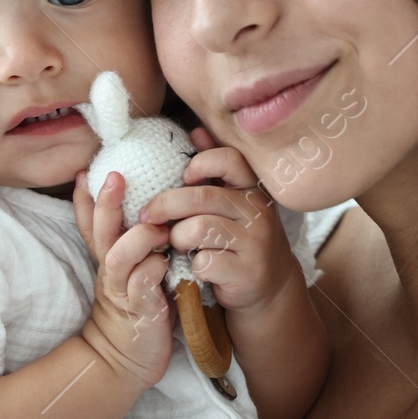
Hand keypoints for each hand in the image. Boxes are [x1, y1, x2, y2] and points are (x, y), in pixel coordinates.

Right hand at [73, 167, 172, 387]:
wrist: (128, 361)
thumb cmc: (142, 310)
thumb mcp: (137, 272)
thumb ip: (142, 245)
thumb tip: (157, 212)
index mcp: (110, 258)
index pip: (90, 223)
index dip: (85, 198)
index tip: (86, 171)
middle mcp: (111, 270)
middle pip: (99, 231)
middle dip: (106, 203)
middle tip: (115, 176)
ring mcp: (122, 290)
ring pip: (118, 255)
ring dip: (138, 237)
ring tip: (158, 228)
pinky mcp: (140, 309)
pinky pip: (143, 283)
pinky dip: (154, 269)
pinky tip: (166, 263)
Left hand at [138, 132, 297, 317]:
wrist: (269, 286)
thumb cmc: (240, 239)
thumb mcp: (232, 201)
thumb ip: (215, 168)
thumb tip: (196, 132)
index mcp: (252, 189)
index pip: (229, 160)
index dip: (201, 163)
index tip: (184, 177)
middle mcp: (259, 212)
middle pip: (202, 197)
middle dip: (167, 205)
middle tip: (148, 215)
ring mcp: (255, 243)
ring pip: (199, 229)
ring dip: (178, 237)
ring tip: (176, 243)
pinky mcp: (246, 272)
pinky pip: (205, 261)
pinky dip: (193, 264)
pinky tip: (197, 266)